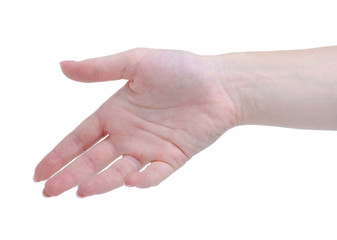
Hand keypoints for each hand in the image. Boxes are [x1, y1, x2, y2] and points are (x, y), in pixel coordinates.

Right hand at [34, 48, 237, 196]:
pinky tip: (128, 181)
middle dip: (69, 176)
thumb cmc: (181, 68)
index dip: (59, 155)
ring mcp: (150, 148)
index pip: (79, 138)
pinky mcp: (172, 157)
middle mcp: (129, 134)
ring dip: (100, 183)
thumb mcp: (136, 63)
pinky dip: (142, 180)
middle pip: (92, 160)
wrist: (220, 83)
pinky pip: (155, 174)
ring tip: (79, 192)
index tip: (38, 173)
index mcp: (116, 113)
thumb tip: (62, 66)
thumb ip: (100, 69)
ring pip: (118, 171)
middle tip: (48, 192)